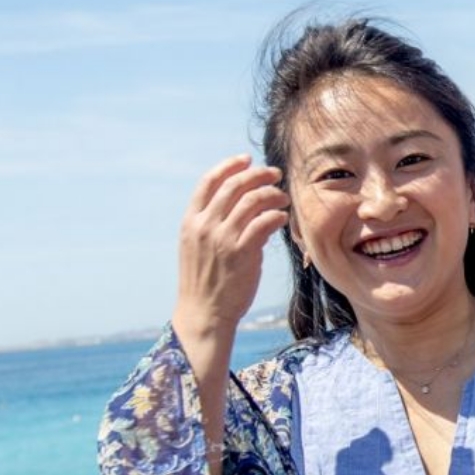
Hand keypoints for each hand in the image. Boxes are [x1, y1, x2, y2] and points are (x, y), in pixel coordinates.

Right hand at [173, 155, 289, 340]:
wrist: (204, 314)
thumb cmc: (204, 282)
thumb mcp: (196, 247)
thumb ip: (210, 224)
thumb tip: (236, 203)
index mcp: (190, 221)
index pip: (209, 182)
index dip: (229, 166)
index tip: (247, 160)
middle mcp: (204, 226)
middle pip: (234, 185)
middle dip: (257, 174)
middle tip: (275, 174)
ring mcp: (222, 238)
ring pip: (252, 200)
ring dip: (272, 194)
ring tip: (283, 197)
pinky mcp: (242, 253)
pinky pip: (264, 222)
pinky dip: (276, 215)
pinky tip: (282, 217)